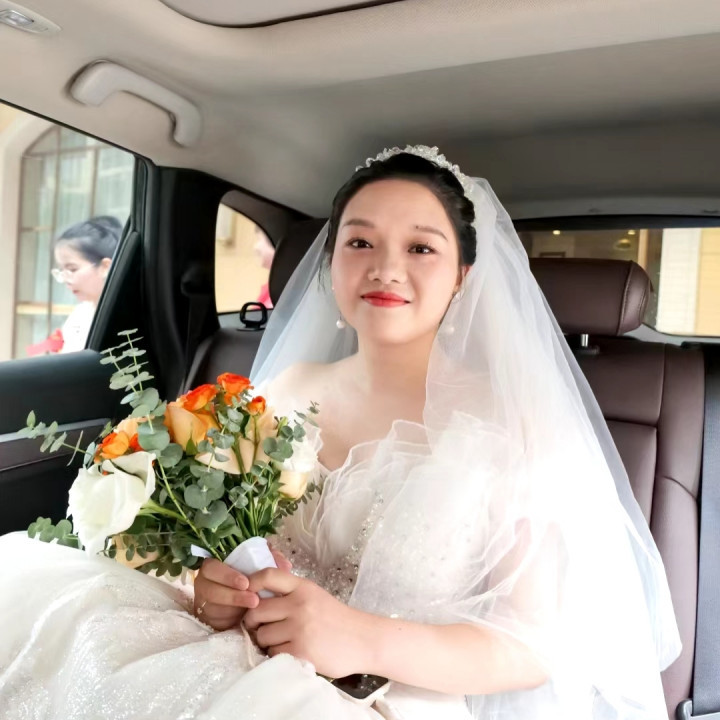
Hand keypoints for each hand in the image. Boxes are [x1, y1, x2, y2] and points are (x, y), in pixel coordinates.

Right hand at [193, 547, 291, 630]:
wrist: (247, 603)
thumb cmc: (253, 579)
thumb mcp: (261, 567)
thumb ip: (273, 560)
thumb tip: (286, 566)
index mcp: (213, 566)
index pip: (211, 568)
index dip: (226, 575)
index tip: (246, 583)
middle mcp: (204, 583)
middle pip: (210, 590)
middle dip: (233, 595)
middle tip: (254, 600)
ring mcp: (203, 602)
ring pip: (212, 607)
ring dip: (233, 608)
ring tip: (253, 608)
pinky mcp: (208, 619)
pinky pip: (215, 621)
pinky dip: (229, 619)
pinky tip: (243, 619)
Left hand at [244, 568, 371, 677]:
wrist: (363, 640)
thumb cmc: (336, 619)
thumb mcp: (315, 596)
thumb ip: (291, 594)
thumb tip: (255, 596)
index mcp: (303, 587)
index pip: (268, 575)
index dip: (251, 583)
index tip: (246, 594)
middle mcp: (299, 605)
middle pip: (256, 610)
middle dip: (254, 621)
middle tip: (262, 627)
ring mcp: (299, 629)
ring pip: (262, 635)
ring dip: (266, 641)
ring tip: (281, 641)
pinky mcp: (300, 652)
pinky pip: (273, 653)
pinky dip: (277, 655)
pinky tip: (291, 652)